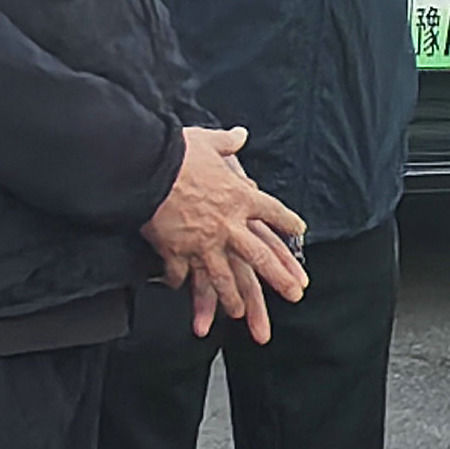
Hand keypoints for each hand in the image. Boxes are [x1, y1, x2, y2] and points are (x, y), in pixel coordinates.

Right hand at [143, 126, 309, 341]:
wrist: (150, 168)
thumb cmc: (179, 153)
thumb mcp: (208, 142)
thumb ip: (227, 143)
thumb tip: (240, 134)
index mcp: (241, 196)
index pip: (272, 211)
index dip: (286, 221)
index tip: (299, 229)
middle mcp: (229, 224)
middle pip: (260, 256)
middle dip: (279, 278)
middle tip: (294, 295)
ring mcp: (204, 242)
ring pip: (223, 277)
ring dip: (231, 297)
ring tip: (238, 313)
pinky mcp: (177, 251)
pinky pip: (181, 273)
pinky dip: (179, 282)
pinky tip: (179, 288)